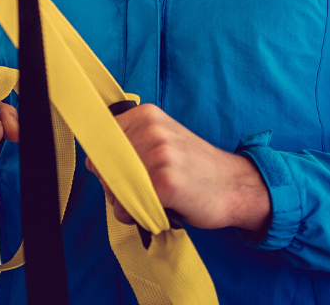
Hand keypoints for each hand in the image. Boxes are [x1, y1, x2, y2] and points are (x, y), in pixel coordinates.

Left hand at [85, 104, 270, 232]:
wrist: (236, 185)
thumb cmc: (194, 167)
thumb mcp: (163, 141)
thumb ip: (129, 144)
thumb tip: (92, 162)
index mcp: (147, 115)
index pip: (100, 138)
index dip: (103, 162)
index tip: (117, 174)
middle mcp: (151, 129)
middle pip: (103, 162)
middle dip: (111, 184)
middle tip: (133, 194)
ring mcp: (159, 154)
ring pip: (113, 185)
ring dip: (122, 202)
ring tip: (145, 202)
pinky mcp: (166, 182)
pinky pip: (128, 205)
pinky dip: (133, 215)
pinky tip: (153, 211)